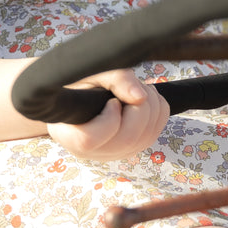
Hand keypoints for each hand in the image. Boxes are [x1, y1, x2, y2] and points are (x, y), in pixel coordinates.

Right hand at [47, 69, 169, 159]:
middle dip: (139, 107)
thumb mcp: (92, 73)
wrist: (80, 95)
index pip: (90, 139)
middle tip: (132, 87)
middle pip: (127, 139)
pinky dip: (157, 111)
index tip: (111, 101)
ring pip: (145, 138)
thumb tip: (140, 96)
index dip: (108, 118)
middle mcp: (92, 152)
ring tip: (138, 88)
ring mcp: (114, 154)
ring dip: (151, 106)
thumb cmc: (81, 83)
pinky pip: (154, 134)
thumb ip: (115, 79)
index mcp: (70, 136)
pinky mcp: (131, 150)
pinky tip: (143, 98)